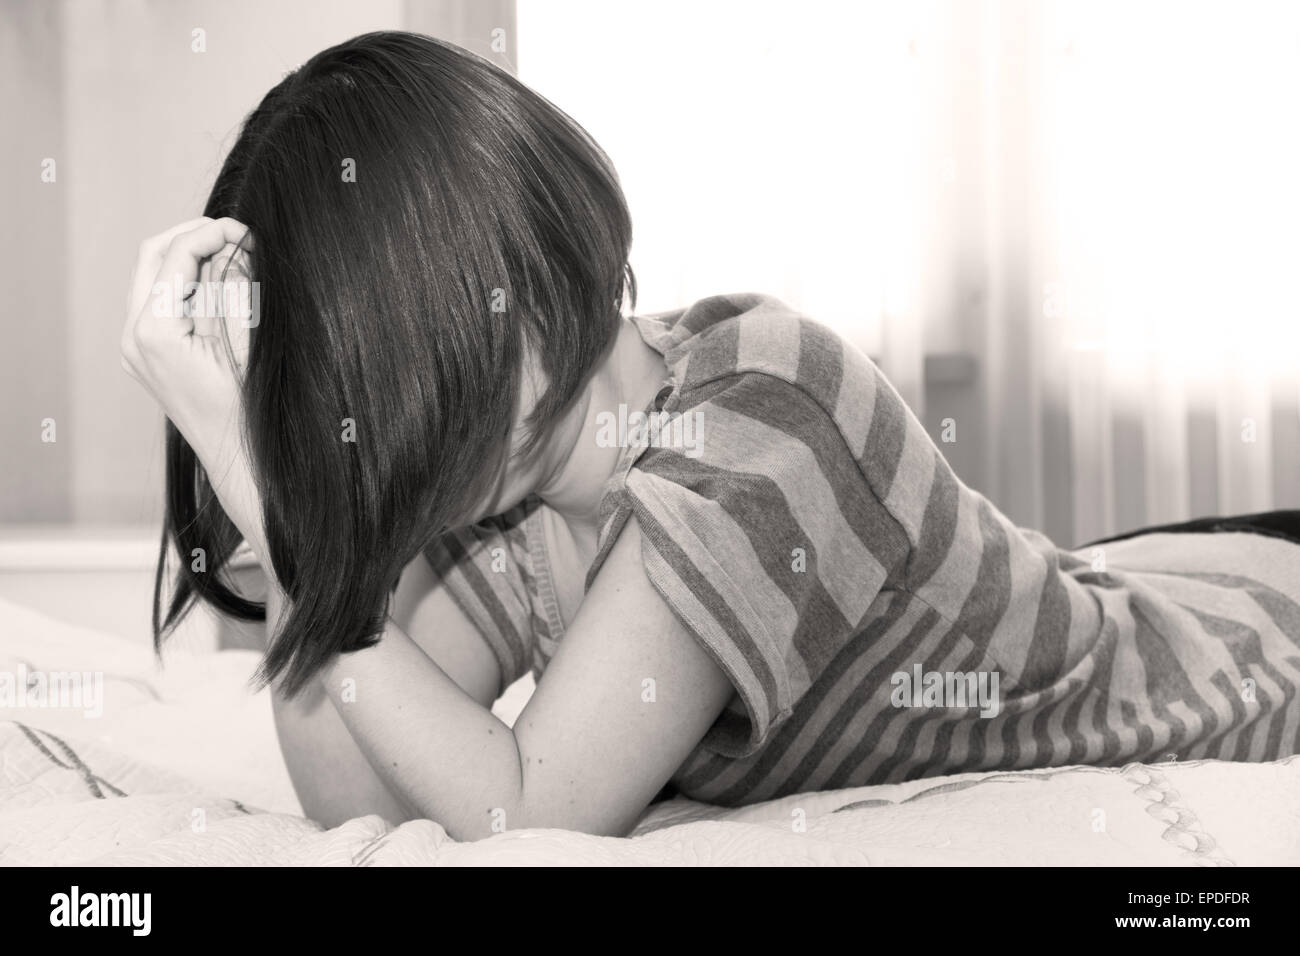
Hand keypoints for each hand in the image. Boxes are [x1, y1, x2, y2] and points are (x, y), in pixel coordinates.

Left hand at [121, 217, 269, 561]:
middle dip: (192, 237)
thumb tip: (240, 245)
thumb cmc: (251, 412)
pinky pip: (158, 302)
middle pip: (152, 258)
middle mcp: (134, 337)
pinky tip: (220, 285)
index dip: (211, 234)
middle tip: (234, 231)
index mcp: (155, 332)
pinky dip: (185, 284)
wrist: (239, 462)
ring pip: (152, 277)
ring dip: (189, 259)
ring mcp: (134, 348)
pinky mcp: (146, 355)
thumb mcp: (249, 342)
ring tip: (233, 255)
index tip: (245, 229)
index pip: (175, 257)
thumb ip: (237, 288)